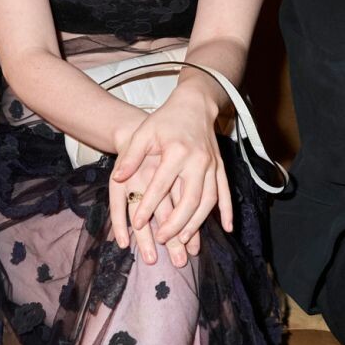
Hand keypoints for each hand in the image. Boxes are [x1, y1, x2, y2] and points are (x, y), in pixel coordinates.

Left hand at [109, 83, 232, 262]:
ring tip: (184, 239)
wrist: (195, 104)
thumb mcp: (144, 133)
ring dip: (198, 222)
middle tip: (161, 239)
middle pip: (189, 199)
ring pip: (208, 201)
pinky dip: (227, 211)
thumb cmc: (165, 120)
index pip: (161, 185)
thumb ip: (131, 156)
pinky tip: (227, 228)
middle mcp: (197, 160)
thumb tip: (117, 179)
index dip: (148, 205)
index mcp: (177, 151)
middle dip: (176, 223)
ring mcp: (212, 165)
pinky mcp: (220, 168)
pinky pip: (226, 192)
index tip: (136, 223)